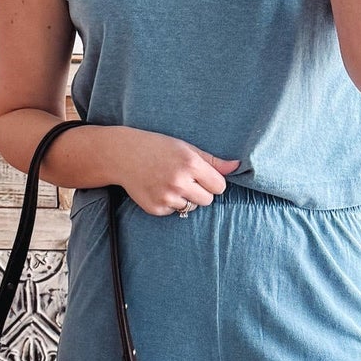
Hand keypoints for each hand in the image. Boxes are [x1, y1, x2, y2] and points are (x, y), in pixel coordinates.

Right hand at [119, 131, 241, 217]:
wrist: (123, 155)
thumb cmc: (158, 148)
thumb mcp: (186, 148)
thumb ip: (212, 161)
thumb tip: (237, 166)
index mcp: (190, 164)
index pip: (219, 186)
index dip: (212, 182)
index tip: (202, 176)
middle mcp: (179, 182)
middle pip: (208, 200)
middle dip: (201, 192)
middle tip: (185, 179)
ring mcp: (166, 197)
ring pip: (191, 207)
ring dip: (185, 198)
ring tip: (170, 183)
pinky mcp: (156, 208)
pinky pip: (174, 212)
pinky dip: (170, 204)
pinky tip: (159, 189)